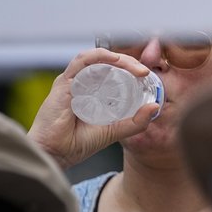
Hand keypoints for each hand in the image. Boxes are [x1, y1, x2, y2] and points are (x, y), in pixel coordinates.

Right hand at [29, 49, 159, 168]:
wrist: (55, 155)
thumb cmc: (78, 143)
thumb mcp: (114, 131)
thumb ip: (135, 122)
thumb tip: (155, 107)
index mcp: (94, 92)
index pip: (114, 71)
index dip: (132, 69)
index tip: (148, 76)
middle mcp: (83, 84)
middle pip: (108, 63)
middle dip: (130, 63)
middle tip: (145, 72)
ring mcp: (72, 82)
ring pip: (97, 58)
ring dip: (119, 59)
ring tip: (136, 68)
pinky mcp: (64, 84)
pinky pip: (81, 62)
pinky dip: (98, 56)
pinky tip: (114, 60)